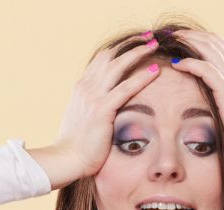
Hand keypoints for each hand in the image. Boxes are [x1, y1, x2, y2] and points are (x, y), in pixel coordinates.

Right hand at [49, 37, 162, 178]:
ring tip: (154, 45)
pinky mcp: (102, 110)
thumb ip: (92, 105)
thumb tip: (104, 103)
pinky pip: (126, 88)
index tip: (135, 43)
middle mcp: (86, 87)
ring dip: (138, 52)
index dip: (119, 49)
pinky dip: (142, 77)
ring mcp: (93, 97)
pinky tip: (156, 71)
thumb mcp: (82, 117)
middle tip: (148, 38)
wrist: (67, 158)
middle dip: (131, 44)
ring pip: (118, 66)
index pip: (102, 59)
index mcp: (81, 87)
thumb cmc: (76, 143)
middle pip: (111, 56)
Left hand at [168, 30, 223, 158]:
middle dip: (190, 35)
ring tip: (171, 43)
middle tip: (172, 35)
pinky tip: (177, 63)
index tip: (183, 37)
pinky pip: (204, 68)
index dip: (200, 36)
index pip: (219, 42)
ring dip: (187, 43)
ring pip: (207, 49)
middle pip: (212, 41)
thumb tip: (223, 86)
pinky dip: (189, 63)